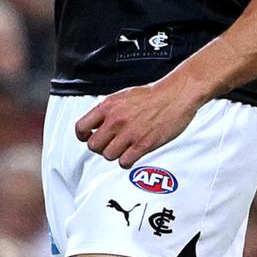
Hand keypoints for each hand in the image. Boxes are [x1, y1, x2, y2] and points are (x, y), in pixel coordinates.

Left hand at [75, 79, 198, 168]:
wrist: (175, 95)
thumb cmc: (153, 95)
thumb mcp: (124, 96)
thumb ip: (109, 110)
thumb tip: (97, 123)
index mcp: (109, 106)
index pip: (81, 127)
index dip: (83, 136)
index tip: (88, 137)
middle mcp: (116, 119)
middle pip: (93, 145)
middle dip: (100, 147)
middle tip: (109, 144)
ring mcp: (129, 133)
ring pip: (108, 156)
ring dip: (115, 154)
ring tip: (124, 147)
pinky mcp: (143, 144)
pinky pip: (124, 162)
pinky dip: (127, 161)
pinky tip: (133, 153)